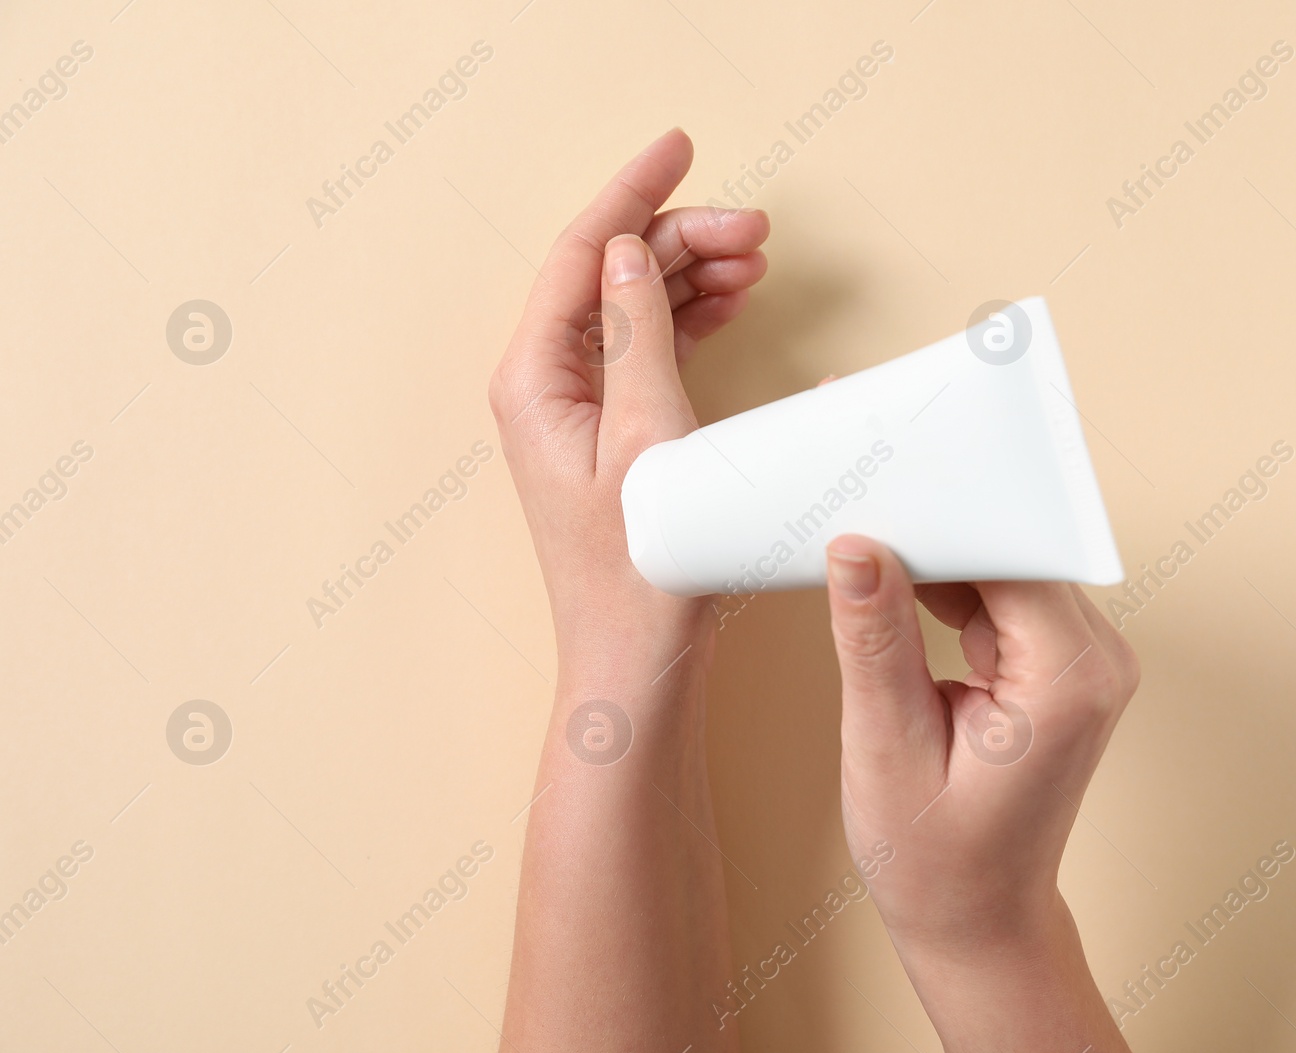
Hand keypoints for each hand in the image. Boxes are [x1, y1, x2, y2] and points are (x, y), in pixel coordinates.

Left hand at [488, 128, 769, 679]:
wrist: (636, 661)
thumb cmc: (637, 573)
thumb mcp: (647, 443)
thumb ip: (637, 338)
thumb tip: (627, 253)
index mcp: (534, 378)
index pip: (581, 253)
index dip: (633, 192)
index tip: (680, 144)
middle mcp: (545, 383)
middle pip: (612, 274)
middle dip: (681, 238)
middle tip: (756, 229)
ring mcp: (577, 407)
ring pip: (633, 307)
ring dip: (691, 275)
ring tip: (755, 260)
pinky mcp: (611, 431)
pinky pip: (647, 348)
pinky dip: (690, 318)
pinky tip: (730, 301)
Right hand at [825, 533, 1140, 1052]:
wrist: (979, 923)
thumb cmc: (937, 861)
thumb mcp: (886, 748)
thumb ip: (875, 641)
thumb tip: (856, 547)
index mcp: (1068, 679)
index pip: (1009, 552)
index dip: (944, 511)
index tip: (877, 482)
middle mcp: (1094, 659)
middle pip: (1012, 548)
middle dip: (934, 526)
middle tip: (856, 501)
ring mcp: (1080, 660)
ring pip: (1002, 566)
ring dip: (934, 555)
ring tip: (860, 545)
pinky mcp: (1055, 663)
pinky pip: (999, 595)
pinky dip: (945, 587)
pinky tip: (890, 584)